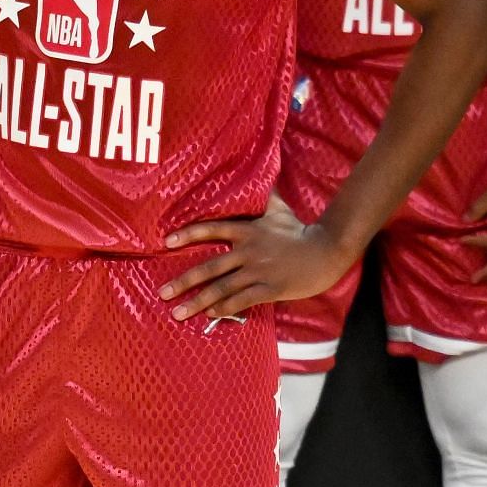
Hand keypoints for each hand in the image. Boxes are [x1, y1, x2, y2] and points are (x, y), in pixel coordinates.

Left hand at [160, 192, 351, 320]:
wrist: (325, 252)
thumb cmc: (299, 230)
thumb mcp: (278, 209)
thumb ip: (262, 194)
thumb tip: (257, 171)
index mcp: (247, 230)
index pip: (212, 230)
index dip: (188, 234)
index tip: (167, 242)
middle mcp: (248, 251)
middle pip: (210, 267)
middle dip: (183, 282)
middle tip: (162, 293)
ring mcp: (258, 272)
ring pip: (222, 289)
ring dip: (198, 302)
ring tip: (178, 312)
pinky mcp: (270, 289)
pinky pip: (242, 301)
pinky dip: (224, 308)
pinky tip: (209, 315)